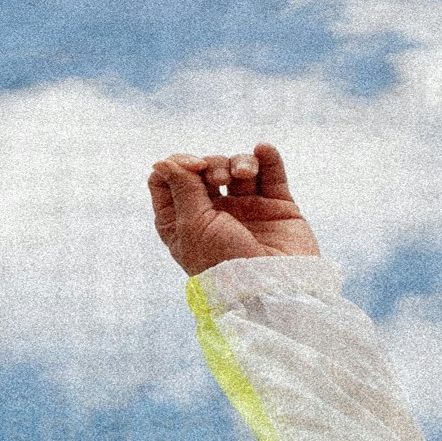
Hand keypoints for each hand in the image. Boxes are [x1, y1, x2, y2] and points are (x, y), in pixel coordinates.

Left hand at [147, 143, 315, 273]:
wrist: (272, 290)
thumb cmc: (225, 264)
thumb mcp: (192, 225)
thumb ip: (181, 187)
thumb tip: (164, 161)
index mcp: (185, 223)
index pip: (169, 181)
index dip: (177, 165)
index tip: (192, 167)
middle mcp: (214, 215)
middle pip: (205, 169)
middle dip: (212, 165)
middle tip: (219, 179)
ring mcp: (247, 211)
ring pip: (238, 168)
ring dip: (239, 161)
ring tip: (244, 174)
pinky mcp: (277, 209)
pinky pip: (271, 174)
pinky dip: (266, 157)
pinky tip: (263, 150)